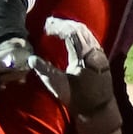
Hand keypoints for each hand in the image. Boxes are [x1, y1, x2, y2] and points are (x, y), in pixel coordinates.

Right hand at [28, 17, 123, 133]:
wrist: (98, 110)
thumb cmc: (78, 99)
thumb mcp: (59, 87)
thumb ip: (46, 71)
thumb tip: (31, 58)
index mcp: (84, 57)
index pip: (72, 34)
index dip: (58, 28)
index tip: (46, 27)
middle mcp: (95, 51)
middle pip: (81, 30)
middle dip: (64, 24)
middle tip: (50, 23)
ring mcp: (100, 53)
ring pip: (87, 33)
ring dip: (72, 27)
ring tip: (58, 26)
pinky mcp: (101, 56)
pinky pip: (90, 38)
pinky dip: (79, 33)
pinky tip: (70, 35)